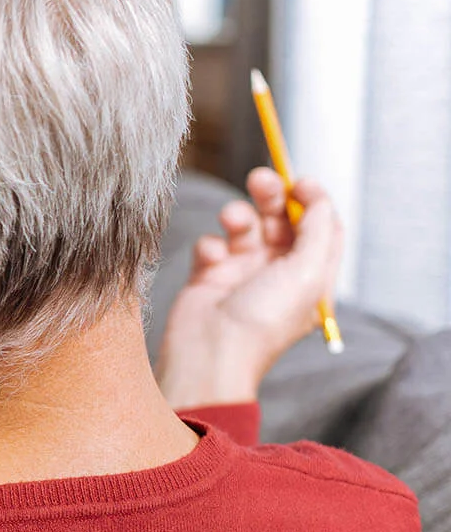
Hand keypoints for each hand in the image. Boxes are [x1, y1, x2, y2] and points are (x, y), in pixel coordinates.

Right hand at [157, 168, 342, 409]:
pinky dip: (210, 244)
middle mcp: (279, 273)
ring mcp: (243, 273)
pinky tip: (211, 258)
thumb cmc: (262, 323)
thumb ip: (318, 229)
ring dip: (238, 216)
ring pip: (245, 227)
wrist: (209, 354)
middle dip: (272, 196)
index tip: (300, 181)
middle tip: (260, 177)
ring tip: (231, 219)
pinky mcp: (210, 276)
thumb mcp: (308, 272)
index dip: (313, 200)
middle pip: (282, 220)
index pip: (321, 228)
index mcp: (311, 277)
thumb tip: (317, 195)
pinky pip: (212, 245)